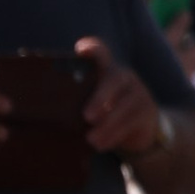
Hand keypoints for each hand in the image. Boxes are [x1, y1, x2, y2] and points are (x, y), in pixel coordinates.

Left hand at [79, 38, 168, 160]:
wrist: (141, 127)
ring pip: (124, 106)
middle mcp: (124, 77)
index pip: (100, 52)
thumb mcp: (93, 100)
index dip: (93, 49)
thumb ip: (78, 98)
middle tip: (86, 117)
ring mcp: (138, 93)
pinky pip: (131, 123)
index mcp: (106, 69)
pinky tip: (101, 145)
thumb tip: (46, 110)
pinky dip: (114, 135)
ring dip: (107, 125)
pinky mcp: (147, 112)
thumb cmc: (106, 111)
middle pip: (114, 80)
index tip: (81, 49)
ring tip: (91, 140)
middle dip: (100, 97)